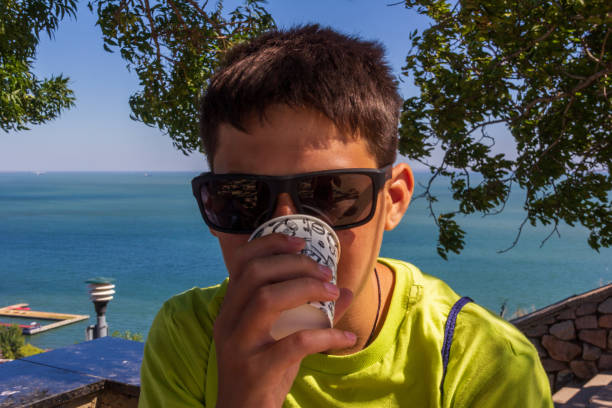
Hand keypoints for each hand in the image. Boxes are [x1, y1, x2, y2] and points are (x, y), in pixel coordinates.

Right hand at [214, 233, 354, 407]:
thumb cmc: (263, 372)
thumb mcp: (282, 338)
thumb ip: (310, 313)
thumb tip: (345, 289)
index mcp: (231, 308)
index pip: (242, 261)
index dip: (271, 243)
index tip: (301, 240)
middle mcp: (229, 321)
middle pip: (255, 274)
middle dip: (295, 264)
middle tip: (326, 272)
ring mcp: (239, 345)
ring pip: (267, 300)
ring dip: (306, 289)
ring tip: (333, 292)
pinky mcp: (255, 370)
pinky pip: (293, 344)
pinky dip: (325, 335)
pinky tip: (346, 338)